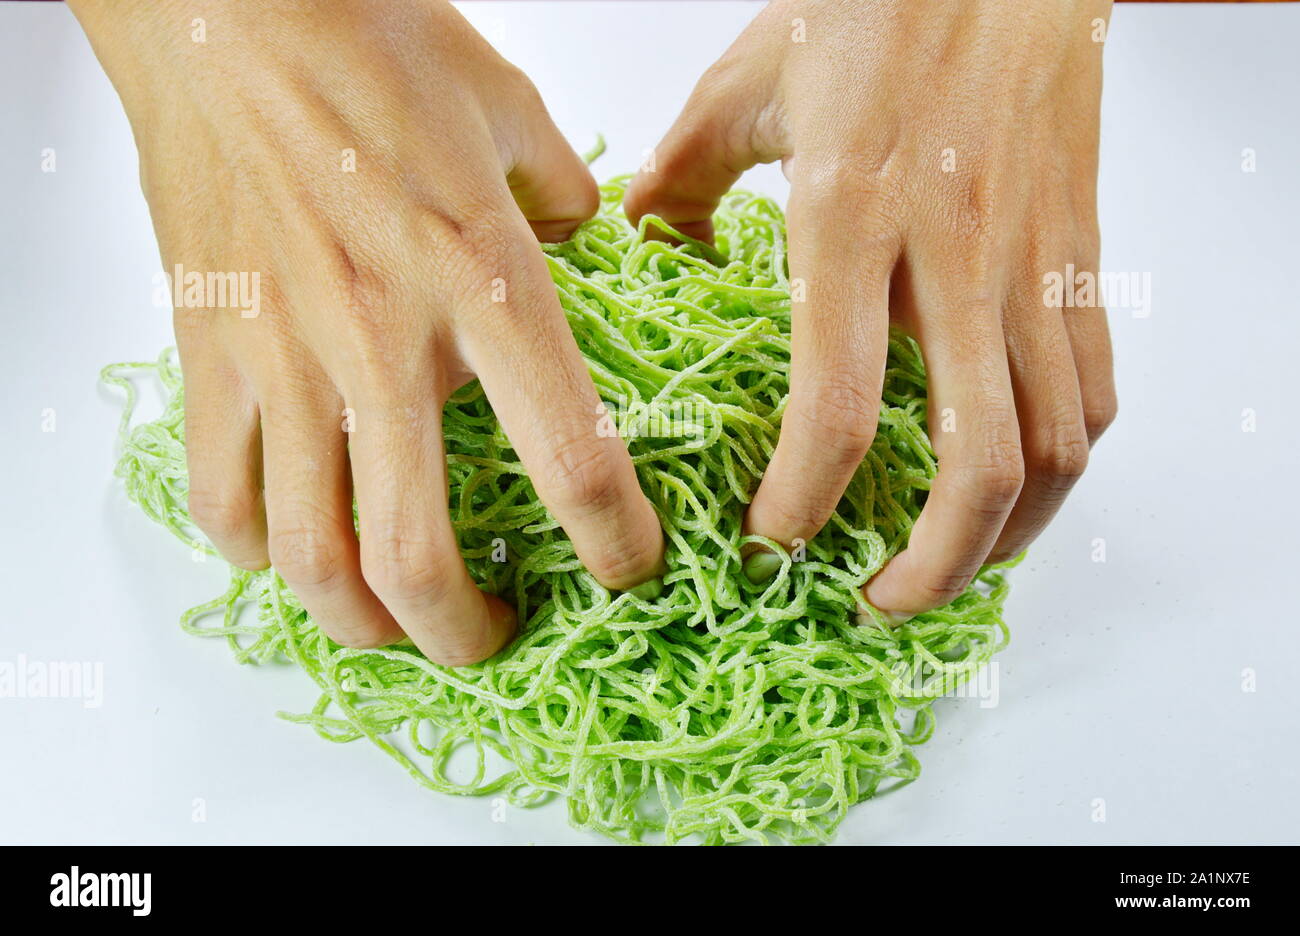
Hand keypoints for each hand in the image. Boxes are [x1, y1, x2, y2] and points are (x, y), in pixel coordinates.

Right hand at [73, 0, 663, 662]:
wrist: (227, 8)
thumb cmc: (369, 44)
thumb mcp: (512, 111)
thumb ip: (569, 196)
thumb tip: (588, 240)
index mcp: (484, 281)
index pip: (570, 457)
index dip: (613, 541)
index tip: (626, 567)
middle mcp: (382, 339)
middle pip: (417, 556)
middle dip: (468, 633)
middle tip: (497, 637)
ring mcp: (283, 357)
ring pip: (310, 556)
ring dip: (362, 624)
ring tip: (399, 626)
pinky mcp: (209, 353)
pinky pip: (220, 496)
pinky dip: (260, 553)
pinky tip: (296, 549)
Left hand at [625, 0, 1117, 618]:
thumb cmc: (875, 2)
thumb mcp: (747, 82)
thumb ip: (682, 177)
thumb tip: (649, 243)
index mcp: (848, 215)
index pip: (835, 406)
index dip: (804, 500)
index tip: (771, 537)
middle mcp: (952, 254)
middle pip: (976, 463)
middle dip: (928, 565)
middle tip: (874, 599)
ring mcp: (1032, 261)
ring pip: (1056, 445)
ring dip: (1006, 537)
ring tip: (949, 569)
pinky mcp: (1082, 256)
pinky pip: (1097, 388)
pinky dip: (1063, 463)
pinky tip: (1016, 485)